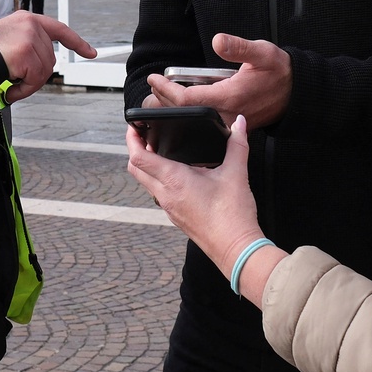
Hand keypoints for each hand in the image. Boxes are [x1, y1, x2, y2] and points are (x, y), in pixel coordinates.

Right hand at [0, 11, 95, 103]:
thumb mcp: (7, 38)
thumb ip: (26, 44)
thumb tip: (39, 64)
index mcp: (27, 19)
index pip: (59, 29)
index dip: (76, 42)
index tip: (90, 52)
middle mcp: (31, 24)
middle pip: (50, 59)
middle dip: (36, 75)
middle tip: (16, 81)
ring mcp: (30, 37)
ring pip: (44, 71)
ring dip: (28, 84)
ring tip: (10, 83)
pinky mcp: (27, 52)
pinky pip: (36, 80)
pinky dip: (24, 90)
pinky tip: (11, 89)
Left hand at [126, 115, 282, 304]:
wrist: (236, 249)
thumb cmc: (233, 215)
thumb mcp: (236, 174)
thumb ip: (237, 144)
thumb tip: (240, 123)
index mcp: (174, 180)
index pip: (139, 157)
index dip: (132, 139)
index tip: (134, 126)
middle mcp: (165, 195)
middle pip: (135, 169)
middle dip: (135, 149)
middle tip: (143, 135)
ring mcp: (169, 208)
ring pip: (146, 183)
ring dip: (146, 166)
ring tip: (160, 150)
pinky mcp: (176, 216)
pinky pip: (158, 194)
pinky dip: (159, 180)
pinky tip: (178, 174)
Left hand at [144, 35, 290, 126]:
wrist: (297, 95)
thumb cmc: (280, 72)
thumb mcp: (262, 52)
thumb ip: (239, 47)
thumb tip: (218, 41)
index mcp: (229, 97)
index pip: (187, 100)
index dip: (166, 90)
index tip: (154, 79)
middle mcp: (227, 115)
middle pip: (185, 115)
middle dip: (163, 102)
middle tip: (151, 87)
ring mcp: (229, 123)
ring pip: (193, 122)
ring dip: (174, 110)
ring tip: (160, 96)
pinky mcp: (233, 126)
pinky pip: (204, 126)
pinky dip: (188, 117)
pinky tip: (180, 106)